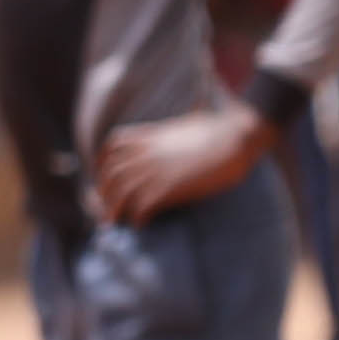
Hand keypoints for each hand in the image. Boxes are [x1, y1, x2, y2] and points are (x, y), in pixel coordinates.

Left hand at [90, 103, 274, 225]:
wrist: (236, 138)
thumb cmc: (221, 130)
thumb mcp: (189, 123)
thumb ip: (177, 126)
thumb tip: (190, 116)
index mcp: (148, 136)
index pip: (111, 147)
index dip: (102, 165)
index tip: (103, 179)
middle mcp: (145, 153)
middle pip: (110, 176)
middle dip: (103, 194)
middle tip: (107, 208)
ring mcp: (154, 171)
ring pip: (119, 195)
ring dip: (114, 210)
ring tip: (115, 223)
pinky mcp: (166, 188)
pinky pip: (140, 208)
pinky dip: (138, 218)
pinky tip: (143, 223)